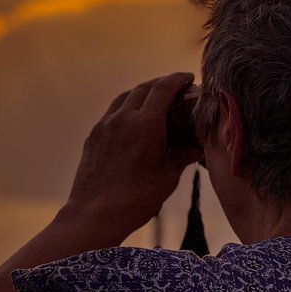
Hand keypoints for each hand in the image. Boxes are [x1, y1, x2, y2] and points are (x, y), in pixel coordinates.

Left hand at [64, 72, 203, 236]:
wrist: (95, 214)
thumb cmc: (135, 199)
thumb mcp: (167, 178)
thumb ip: (182, 158)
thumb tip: (197, 150)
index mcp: (145, 125)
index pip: (163, 89)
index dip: (177, 79)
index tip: (188, 77)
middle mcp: (123, 119)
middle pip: (144, 88)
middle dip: (161, 83)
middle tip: (176, 87)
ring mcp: (105, 126)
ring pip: (125, 97)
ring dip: (142, 93)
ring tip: (154, 100)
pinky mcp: (93, 136)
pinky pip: (112, 113)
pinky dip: (126, 108)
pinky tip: (133, 120)